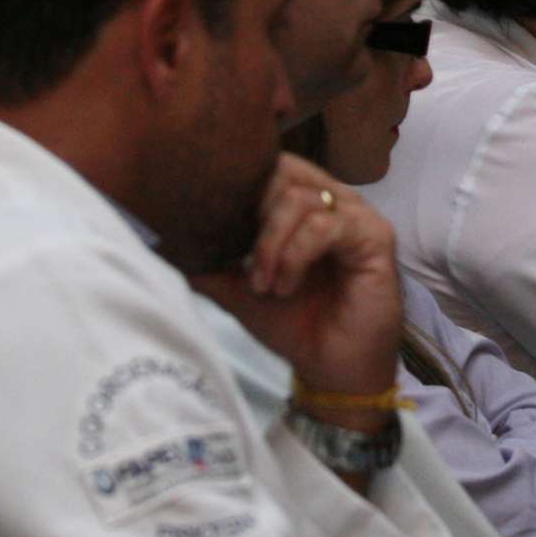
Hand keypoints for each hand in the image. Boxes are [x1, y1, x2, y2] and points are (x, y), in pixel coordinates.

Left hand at [191, 154, 404, 419]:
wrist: (333, 370)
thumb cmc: (295, 325)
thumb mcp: (239, 290)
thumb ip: (209, 263)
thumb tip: (159, 244)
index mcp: (305, 203)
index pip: (268, 166)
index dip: (238, 189)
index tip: (214, 230)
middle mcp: (333, 200)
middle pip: (282, 171)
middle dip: (251, 215)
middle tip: (243, 262)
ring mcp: (357, 215)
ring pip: (299, 198)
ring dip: (270, 245)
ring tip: (264, 285)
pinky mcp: (375, 236)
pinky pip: (326, 225)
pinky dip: (295, 255)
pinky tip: (285, 286)